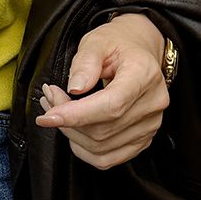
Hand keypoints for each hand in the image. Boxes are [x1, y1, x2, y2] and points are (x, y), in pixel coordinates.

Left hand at [35, 13, 169, 169]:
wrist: (139, 52)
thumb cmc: (117, 44)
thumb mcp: (97, 41)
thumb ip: (85, 62)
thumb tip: (75, 88)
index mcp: (144, 75)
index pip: (111, 105)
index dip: (76, 115)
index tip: (47, 116)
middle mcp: (153, 103)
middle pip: (102, 129)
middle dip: (66, 119)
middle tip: (49, 99)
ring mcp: (150, 125)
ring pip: (101, 146)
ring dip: (71, 133)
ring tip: (57, 110)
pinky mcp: (143, 140)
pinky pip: (108, 158)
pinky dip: (83, 149)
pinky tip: (73, 130)